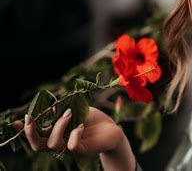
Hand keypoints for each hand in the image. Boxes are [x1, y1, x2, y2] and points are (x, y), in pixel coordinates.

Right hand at [13, 107, 134, 169]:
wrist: (113, 130)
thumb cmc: (93, 121)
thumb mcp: (76, 111)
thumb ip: (62, 110)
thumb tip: (49, 105)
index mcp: (56, 134)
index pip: (36, 135)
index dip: (23, 130)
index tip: (14, 122)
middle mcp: (61, 143)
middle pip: (37, 145)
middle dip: (30, 132)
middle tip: (30, 118)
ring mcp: (71, 148)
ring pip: (53, 144)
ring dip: (58, 126)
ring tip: (70, 113)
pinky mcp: (84, 150)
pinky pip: (72, 147)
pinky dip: (74, 135)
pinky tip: (81, 126)